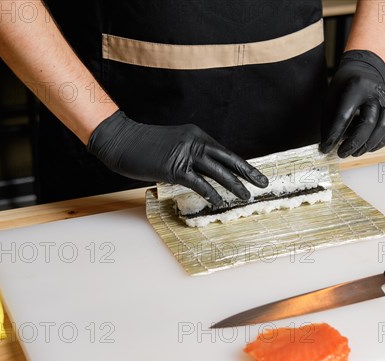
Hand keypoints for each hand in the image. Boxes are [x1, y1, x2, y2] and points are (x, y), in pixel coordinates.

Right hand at [87, 111, 267, 205]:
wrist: (121, 139)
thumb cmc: (144, 145)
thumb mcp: (173, 144)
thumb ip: (190, 154)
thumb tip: (203, 171)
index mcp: (196, 135)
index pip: (224, 152)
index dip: (241, 164)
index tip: (255, 173)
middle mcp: (195, 142)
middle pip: (228, 159)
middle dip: (247, 172)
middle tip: (263, 183)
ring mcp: (185, 154)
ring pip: (218, 172)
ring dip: (234, 185)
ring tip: (246, 196)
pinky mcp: (174, 168)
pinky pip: (199, 183)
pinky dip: (211, 193)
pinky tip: (219, 202)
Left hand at [320, 50, 384, 157]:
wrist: (364, 70)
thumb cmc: (343, 88)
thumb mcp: (331, 99)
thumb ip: (329, 122)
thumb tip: (327, 147)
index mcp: (355, 87)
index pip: (344, 116)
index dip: (334, 136)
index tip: (325, 149)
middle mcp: (374, 92)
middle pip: (367, 123)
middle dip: (354, 143)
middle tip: (342, 153)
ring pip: (383, 127)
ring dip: (368, 145)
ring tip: (355, 152)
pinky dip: (380, 141)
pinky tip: (369, 147)